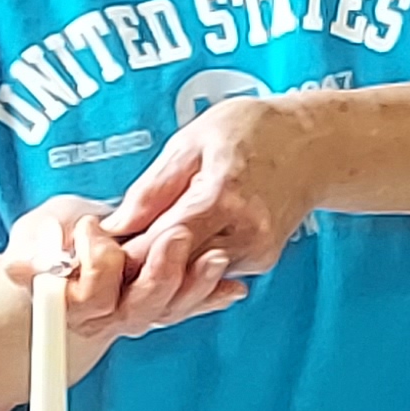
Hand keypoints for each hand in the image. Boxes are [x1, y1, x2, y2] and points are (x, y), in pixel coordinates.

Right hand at [0, 192, 235, 378]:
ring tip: (215, 257)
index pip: (89, 295)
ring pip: (170, 308)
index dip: (96, 265)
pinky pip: (191, 307)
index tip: (92, 230)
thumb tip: (38, 263)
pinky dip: (213, 295)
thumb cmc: (47, 242)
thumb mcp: (32, 235)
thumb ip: (32, 250)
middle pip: (140, 305)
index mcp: (69, 301)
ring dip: (196, 283)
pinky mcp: (162, 306)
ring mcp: (137, 314)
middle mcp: (106, 316)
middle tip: (175, 234)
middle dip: (160, 270)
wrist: (65, 254)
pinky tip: (233, 286)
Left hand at [106, 88, 332, 312]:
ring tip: (133, 249)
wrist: (317, 145)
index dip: (119, 256)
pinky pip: (210, 272)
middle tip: (103, 260)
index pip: (157, 245)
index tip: (92, 252)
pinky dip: (186, 264)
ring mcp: (255, 253)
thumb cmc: (255, 131)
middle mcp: (243, 234)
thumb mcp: (194, 141)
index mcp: (222, 197)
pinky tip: (170, 247)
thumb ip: (153, 188)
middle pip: (172, 272)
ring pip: (190, 279)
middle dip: (134, 269)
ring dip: (159, 269)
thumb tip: (114, 226)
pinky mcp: (260, 262)